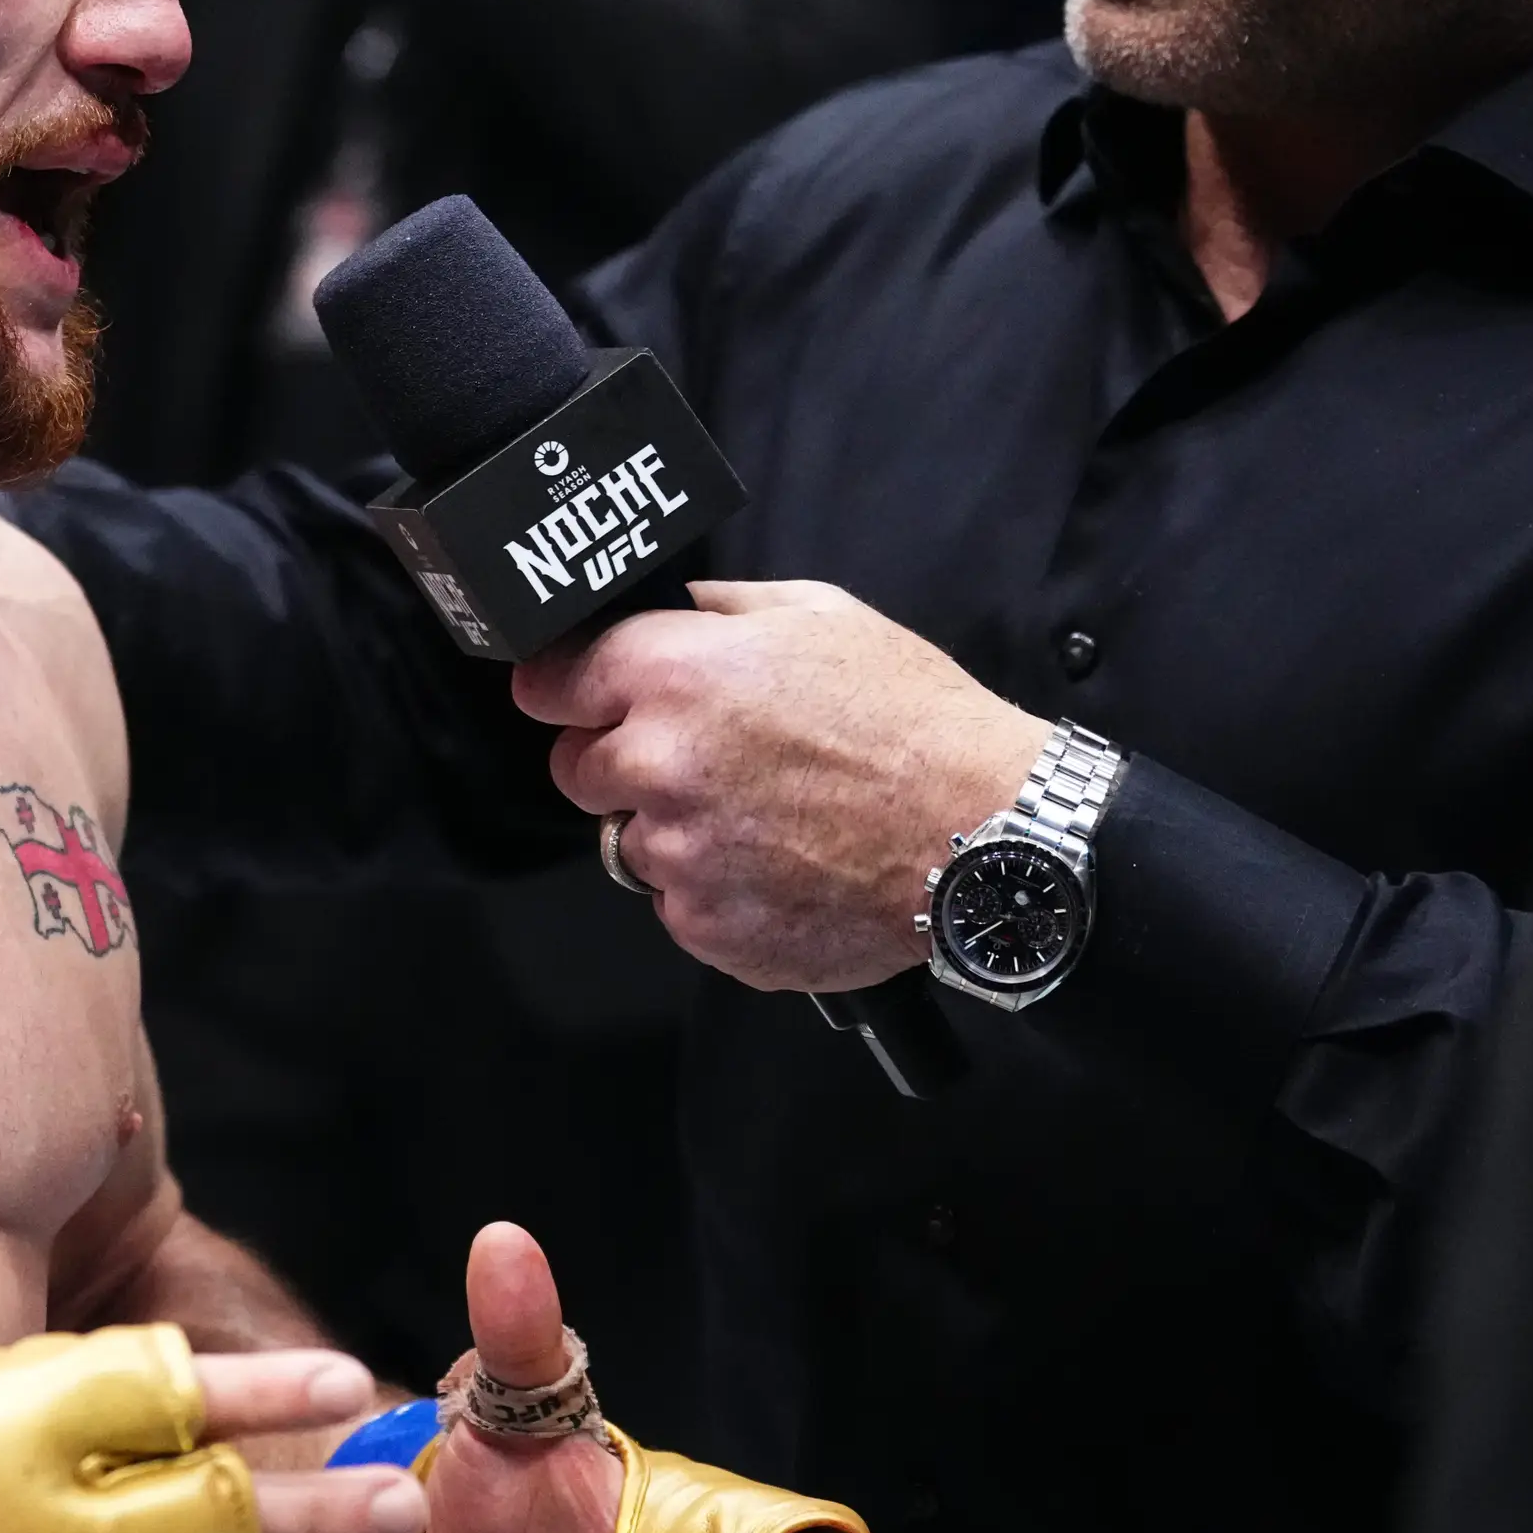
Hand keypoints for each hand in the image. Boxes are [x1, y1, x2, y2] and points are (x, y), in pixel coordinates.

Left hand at [514, 581, 1047, 993]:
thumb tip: (669, 609)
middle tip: (709, 763)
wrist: (985, 835)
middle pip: (577, 770)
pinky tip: (781, 867)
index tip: (581, 700)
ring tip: (765, 819)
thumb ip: (721, 608)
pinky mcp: (705, 925)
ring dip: (675, 833)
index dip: (567, 691)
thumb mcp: (821, 615)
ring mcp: (678, 854)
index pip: (548, 684)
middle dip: (625, 765)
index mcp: (672, 676)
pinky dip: (716, 894)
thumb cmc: (914, 724)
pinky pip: (677, 906)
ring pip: (630, 844)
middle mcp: (658, 765)